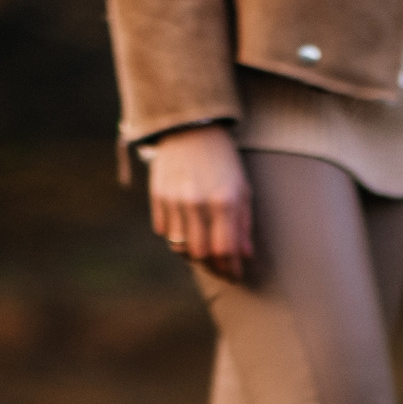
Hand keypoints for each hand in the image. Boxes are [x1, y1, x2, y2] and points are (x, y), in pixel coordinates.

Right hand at [148, 126, 252, 279]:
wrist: (190, 128)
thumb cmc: (223, 161)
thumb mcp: (242, 188)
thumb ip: (243, 224)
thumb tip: (245, 255)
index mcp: (225, 201)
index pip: (226, 250)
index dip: (231, 269)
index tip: (235, 275)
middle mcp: (197, 203)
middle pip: (201, 255)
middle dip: (212, 267)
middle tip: (220, 268)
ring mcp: (174, 200)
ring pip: (179, 247)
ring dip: (192, 254)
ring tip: (203, 249)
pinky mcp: (157, 196)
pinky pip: (163, 231)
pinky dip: (175, 236)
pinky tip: (186, 229)